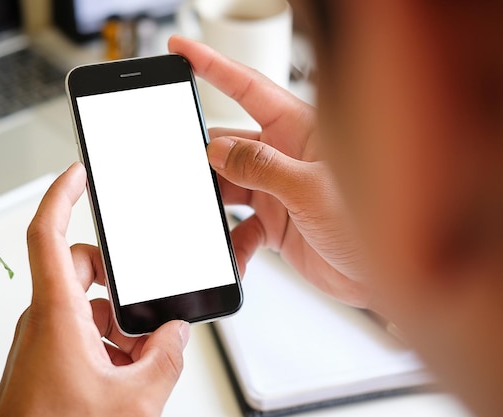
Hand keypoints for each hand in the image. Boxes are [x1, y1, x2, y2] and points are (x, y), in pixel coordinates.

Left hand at [0, 162, 189, 416]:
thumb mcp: (134, 400)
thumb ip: (164, 358)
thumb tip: (174, 334)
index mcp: (57, 314)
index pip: (48, 233)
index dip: (62, 194)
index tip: (79, 172)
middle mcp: (45, 320)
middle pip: (82, 270)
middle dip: (119, 278)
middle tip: (146, 297)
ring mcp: (44, 340)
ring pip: (86, 306)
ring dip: (117, 321)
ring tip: (143, 352)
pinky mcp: (47, 360)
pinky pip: (80, 332)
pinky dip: (107, 342)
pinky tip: (129, 371)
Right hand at [169, 35, 370, 307]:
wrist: (382, 280)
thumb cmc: (371, 226)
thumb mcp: (311, 189)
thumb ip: (261, 167)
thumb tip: (218, 150)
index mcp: (300, 130)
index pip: (249, 89)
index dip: (214, 66)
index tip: (183, 50)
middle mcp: (286, 156)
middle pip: (229, 144)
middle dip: (205, 158)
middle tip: (184, 171)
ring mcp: (278, 190)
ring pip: (229, 186)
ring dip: (215, 206)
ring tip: (205, 219)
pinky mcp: (276, 223)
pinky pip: (241, 228)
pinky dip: (233, 243)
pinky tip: (235, 255)